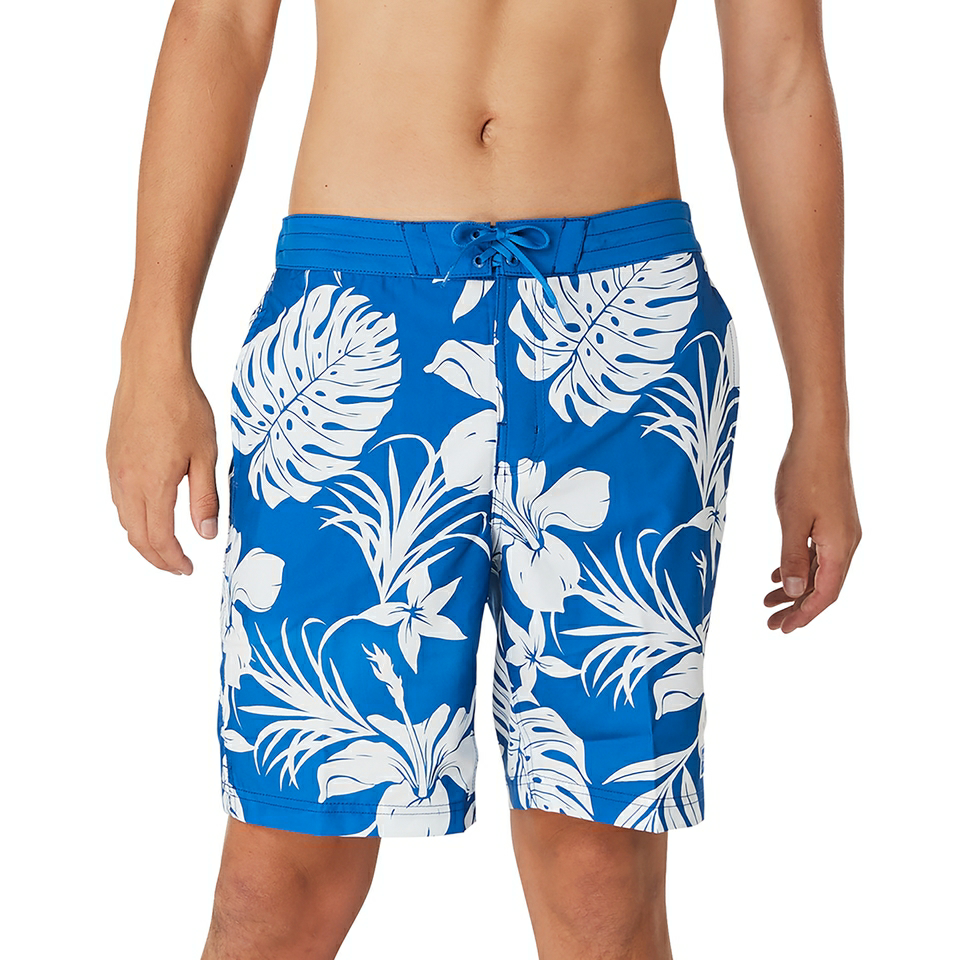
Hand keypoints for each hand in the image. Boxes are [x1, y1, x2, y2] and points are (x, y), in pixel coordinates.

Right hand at [106, 360, 218, 574]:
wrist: (153, 371)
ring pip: (124, 519)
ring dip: (143, 538)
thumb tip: (206, 534)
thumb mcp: (206, 455)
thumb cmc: (184, 408)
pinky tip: (150, 514)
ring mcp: (116, 469)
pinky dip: (133, 517)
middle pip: (136, 535)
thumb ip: (205, 497)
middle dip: (157, 557)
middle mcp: (128, 481)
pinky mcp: (113, 457)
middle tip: (178, 566)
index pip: (158, 538)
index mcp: (153, 484)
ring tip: (166, 546)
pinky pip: (119, 499)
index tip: (188, 568)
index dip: (173, 559)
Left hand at [765, 424, 860, 631]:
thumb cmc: (806, 474)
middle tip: (771, 623)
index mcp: (840, 546)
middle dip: (797, 607)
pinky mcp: (832, 521)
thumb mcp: (793, 520)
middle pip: (824, 587)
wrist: (820, 438)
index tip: (782, 628)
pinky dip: (799, 567)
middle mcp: (846, 543)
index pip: (825, 593)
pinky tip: (779, 574)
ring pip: (819, 571)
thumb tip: (796, 591)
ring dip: (796, 588)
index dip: (804, 614)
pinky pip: (817, 554)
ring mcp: (840, 531)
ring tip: (768, 601)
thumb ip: (793, 556)